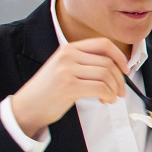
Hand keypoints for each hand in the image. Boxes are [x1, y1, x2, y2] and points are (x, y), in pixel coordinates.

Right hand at [11, 37, 128, 135]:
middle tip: (120, 92)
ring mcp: (67, 69)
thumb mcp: (65, 70)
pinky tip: (104, 101)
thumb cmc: (49, 92)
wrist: (26, 107)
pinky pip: (100, 87)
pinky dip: (108, 95)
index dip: (119, 56)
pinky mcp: (68, 85)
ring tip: (109, 98)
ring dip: (113, 89)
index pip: (103, 44)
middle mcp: (68, 55)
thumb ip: (85, 64)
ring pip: (105, 74)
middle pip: (107, 62)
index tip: (125, 69)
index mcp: (69, 49)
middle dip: (119, 79)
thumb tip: (116, 68)